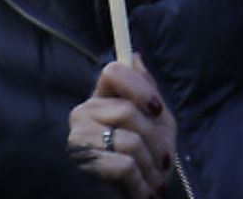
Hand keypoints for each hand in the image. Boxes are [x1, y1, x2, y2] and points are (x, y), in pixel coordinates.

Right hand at [68, 57, 176, 197]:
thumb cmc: (143, 167)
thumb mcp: (155, 128)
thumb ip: (148, 95)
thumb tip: (136, 57)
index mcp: (101, 101)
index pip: (113, 72)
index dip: (139, 87)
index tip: (156, 110)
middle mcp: (83, 115)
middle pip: (129, 111)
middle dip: (157, 141)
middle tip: (163, 162)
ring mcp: (79, 140)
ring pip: (130, 141)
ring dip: (152, 167)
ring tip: (152, 181)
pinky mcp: (83, 166)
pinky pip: (125, 166)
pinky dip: (142, 184)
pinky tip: (142, 192)